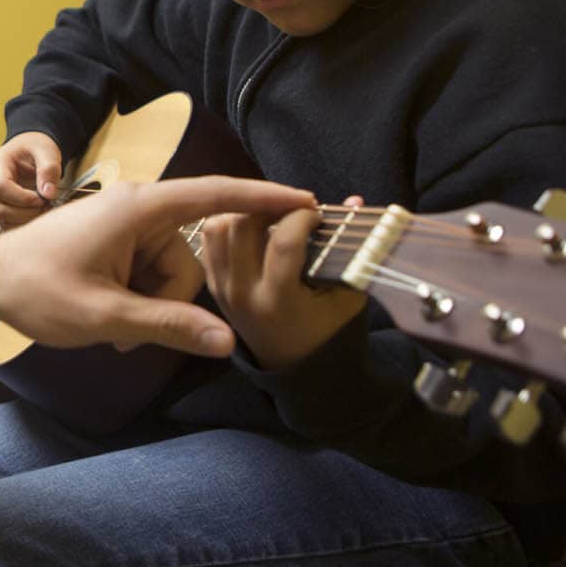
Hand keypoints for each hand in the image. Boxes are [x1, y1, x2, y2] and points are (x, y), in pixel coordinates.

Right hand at [0, 132, 63, 226]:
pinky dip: (22, 223)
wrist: (29, 149)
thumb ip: (48, 170)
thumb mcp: (46, 151)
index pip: (0, 187)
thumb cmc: (35, 147)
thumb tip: (48, 194)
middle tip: (47, 206)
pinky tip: (36, 214)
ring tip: (43, 210)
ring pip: (1, 219)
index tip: (43, 198)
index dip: (22, 198)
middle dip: (25, 213)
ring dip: (24, 220)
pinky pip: (6, 223)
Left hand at [0, 176, 316, 356]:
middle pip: (189, 258)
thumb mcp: (104, 316)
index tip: (305, 201)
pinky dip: (136, 300)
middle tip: (126, 334)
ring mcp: (125, 224)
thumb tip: (227, 342)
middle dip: (168, 302)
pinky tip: (108, 319)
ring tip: (110, 329)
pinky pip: (148, 273)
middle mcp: (137, 207)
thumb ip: (168, 326)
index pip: (215, 196)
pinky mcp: (115, 240)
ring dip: (148, 307)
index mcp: (138, 209)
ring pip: (170, 273)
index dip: (263, 199)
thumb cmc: (33, 289)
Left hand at [199, 198, 366, 368]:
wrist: (292, 366)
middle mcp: (242, 294)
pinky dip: (229, 223)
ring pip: (219, 227)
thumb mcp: (349, 296)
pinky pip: (211, 239)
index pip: (283, 241)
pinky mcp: (214, 284)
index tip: (319, 211)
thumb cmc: (329, 331)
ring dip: (246, 211)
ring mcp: (223, 289)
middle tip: (294, 205)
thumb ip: (351, 250)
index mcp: (278, 301)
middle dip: (270, 203)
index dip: (303, 215)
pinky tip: (257, 226)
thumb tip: (354, 199)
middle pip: (242, 226)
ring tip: (276, 212)